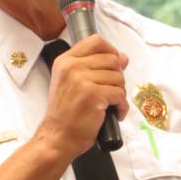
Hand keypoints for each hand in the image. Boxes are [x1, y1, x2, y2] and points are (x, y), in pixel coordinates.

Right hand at [36, 35, 128, 159]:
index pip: (96, 41)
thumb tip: (123, 57)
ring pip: (119, 78)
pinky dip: (122, 107)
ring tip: (110, 105)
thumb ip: (95, 67)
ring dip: (120, 93)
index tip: (114, 65)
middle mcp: (72, 66)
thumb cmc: (66, 114)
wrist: (57, 137)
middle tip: (110, 93)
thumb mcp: (74, 84)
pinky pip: (120, 94)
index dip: (111, 51)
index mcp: (65, 60)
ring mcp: (82, 80)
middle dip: (117, 77)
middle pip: (112, 60)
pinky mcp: (94, 95)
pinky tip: (114, 114)